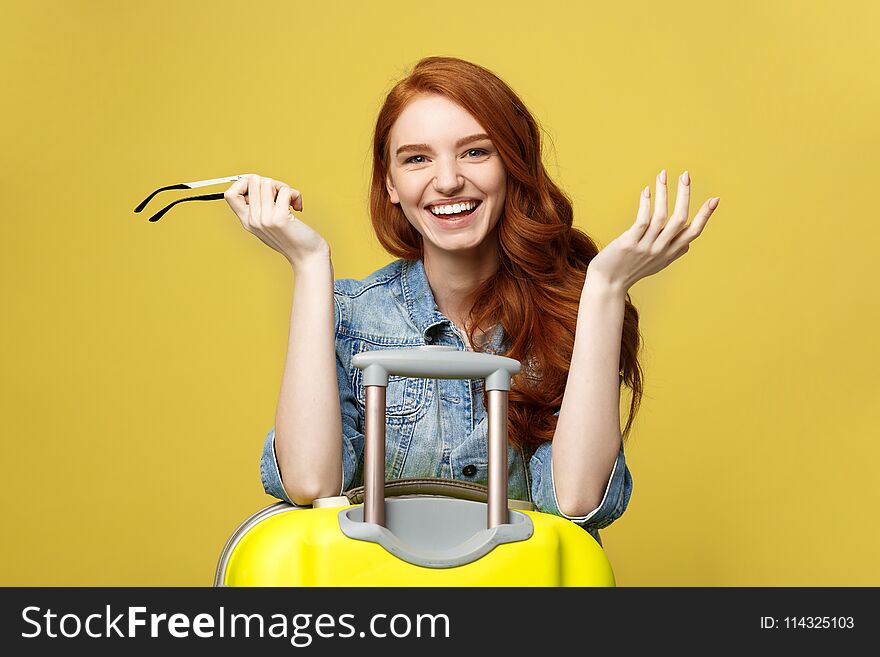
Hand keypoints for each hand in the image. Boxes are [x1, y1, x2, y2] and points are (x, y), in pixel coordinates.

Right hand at [224, 174, 329, 268]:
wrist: (308, 257)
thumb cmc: (292, 238)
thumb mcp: (268, 224)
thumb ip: (259, 207)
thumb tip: (256, 180)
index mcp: (246, 221)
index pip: (229, 194)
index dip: (243, 183)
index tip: (261, 190)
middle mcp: (252, 220)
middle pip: (252, 180)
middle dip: (271, 182)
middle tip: (282, 196)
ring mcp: (265, 219)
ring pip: (267, 182)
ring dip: (284, 187)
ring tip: (290, 201)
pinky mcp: (280, 218)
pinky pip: (285, 191)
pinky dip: (295, 194)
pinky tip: (297, 207)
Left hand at [585, 169, 719, 293]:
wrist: (607, 285)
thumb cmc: (630, 271)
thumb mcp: (656, 265)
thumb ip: (673, 253)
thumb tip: (689, 245)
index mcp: (669, 253)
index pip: (693, 232)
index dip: (705, 216)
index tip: (715, 199)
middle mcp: (660, 250)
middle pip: (680, 220)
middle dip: (684, 195)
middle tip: (685, 174)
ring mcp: (645, 247)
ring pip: (661, 217)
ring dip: (663, 193)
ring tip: (663, 175)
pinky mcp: (629, 244)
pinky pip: (642, 221)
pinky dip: (645, 204)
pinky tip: (646, 191)